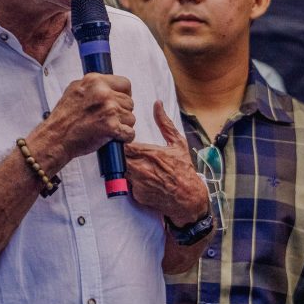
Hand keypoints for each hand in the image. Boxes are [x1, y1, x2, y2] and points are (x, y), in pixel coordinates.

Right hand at [32, 73, 134, 168]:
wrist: (56, 138)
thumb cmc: (63, 118)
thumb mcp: (74, 90)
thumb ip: (93, 86)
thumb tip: (107, 84)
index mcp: (95, 81)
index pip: (125, 83)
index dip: (124, 95)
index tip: (119, 102)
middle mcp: (103, 93)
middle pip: (129, 102)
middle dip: (122, 112)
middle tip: (108, 119)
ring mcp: (108, 109)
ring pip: (131, 118)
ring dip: (123, 125)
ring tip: (106, 128)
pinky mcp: (112, 127)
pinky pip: (129, 132)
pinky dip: (124, 137)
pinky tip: (112, 137)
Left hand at [125, 100, 207, 224]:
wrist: (188, 198)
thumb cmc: (184, 170)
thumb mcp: (178, 143)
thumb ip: (165, 123)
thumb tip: (157, 104)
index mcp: (150, 153)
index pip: (123, 144)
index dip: (118, 140)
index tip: (118, 137)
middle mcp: (142, 168)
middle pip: (117, 157)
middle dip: (115, 153)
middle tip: (115, 149)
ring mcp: (138, 183)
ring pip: (119, 171)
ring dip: (120, 166)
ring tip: (124, 163)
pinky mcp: (136, 195)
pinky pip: (126, 184)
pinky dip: (128, 180)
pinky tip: (135, 177)